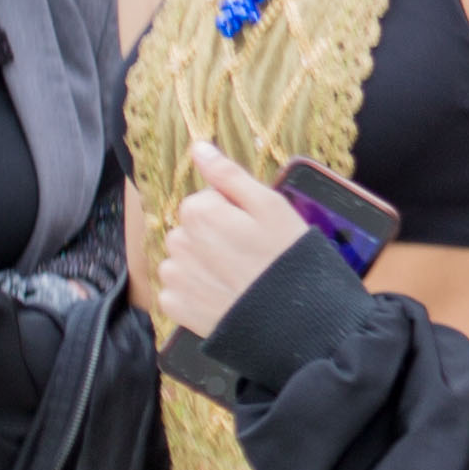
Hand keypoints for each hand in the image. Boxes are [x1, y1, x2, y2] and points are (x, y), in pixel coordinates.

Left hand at [158, 143, 315, 343]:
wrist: (293, 321)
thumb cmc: (288, 257)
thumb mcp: (270, 205)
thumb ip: (229, 174)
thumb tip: (199, 147)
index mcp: (199, 212)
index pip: (204, 199)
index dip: (230, 211)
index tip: (253, 228)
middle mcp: (178, 242)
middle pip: (190, 228)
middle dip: (213, 235)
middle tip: (248, 252)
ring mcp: (175, 276)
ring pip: (183, 257)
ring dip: (203, 263)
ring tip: (237, 276)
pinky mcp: (175, 306)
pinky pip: (178, 289)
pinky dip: (197, 290)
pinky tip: (223, 294)